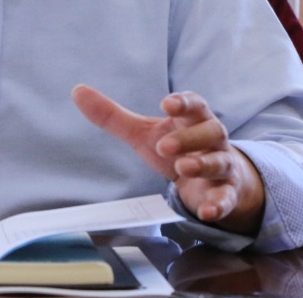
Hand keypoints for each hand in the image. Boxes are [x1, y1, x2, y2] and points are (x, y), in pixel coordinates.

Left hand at [72, 85, 263, 235]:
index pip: (195, 104)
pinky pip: (225, 198)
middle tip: (164, 146)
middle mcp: (213, 139)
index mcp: (193, 119)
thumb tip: (77, 90)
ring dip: (203, 164)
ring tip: (183, 168)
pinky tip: (206, 212)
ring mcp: (222, 166)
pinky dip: (219, 205)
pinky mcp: (225, 193)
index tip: (167, 104)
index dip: (183, 102)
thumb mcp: (143, 133)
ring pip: (219, 162)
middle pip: (209, 131)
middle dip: (188, 138)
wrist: (212, 179)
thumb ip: (113, 116)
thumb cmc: (177, 147)